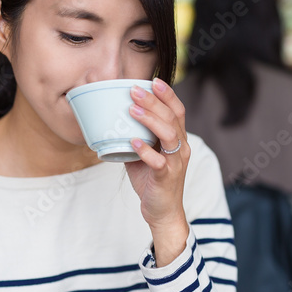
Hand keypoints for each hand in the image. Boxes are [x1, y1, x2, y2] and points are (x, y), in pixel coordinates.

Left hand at [125, 78, 189, 265]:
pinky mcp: (167, 178)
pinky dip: (145, 151)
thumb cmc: (153, 181)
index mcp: (178, 140)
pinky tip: (132, 142)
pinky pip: (158, 162)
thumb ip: (134, 137)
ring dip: (150, 120)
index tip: (152, 80)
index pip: (177, 111)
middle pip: (172, 118)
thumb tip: (111, 121)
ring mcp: (175, 163)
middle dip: (154, 101)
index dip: (167, 95)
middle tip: (134, 90)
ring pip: (169, 135)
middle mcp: (181, 148)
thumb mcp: (144, 154)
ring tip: (132, 111)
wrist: (163, 212)